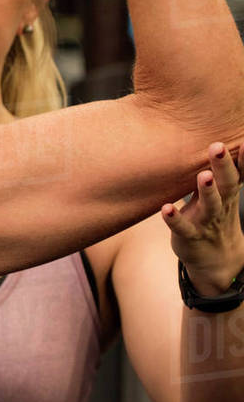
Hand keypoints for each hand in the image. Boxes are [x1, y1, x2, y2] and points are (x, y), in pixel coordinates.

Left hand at [162, 143, 243, 295]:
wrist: (217, 260)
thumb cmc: (213, 216)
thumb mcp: (220, 194)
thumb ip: (218, 171)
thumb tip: (217, 141)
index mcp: (228, 193)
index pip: (239, 173)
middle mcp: (222, 205)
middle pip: (226, 184)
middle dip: (223, 165)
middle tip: (217, 146)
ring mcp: (206, 221)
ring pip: (210, 205)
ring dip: (206, 190)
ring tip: (203, 175)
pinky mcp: (190, 236)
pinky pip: (182, 228)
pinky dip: (174, 219)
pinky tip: (166, 208)